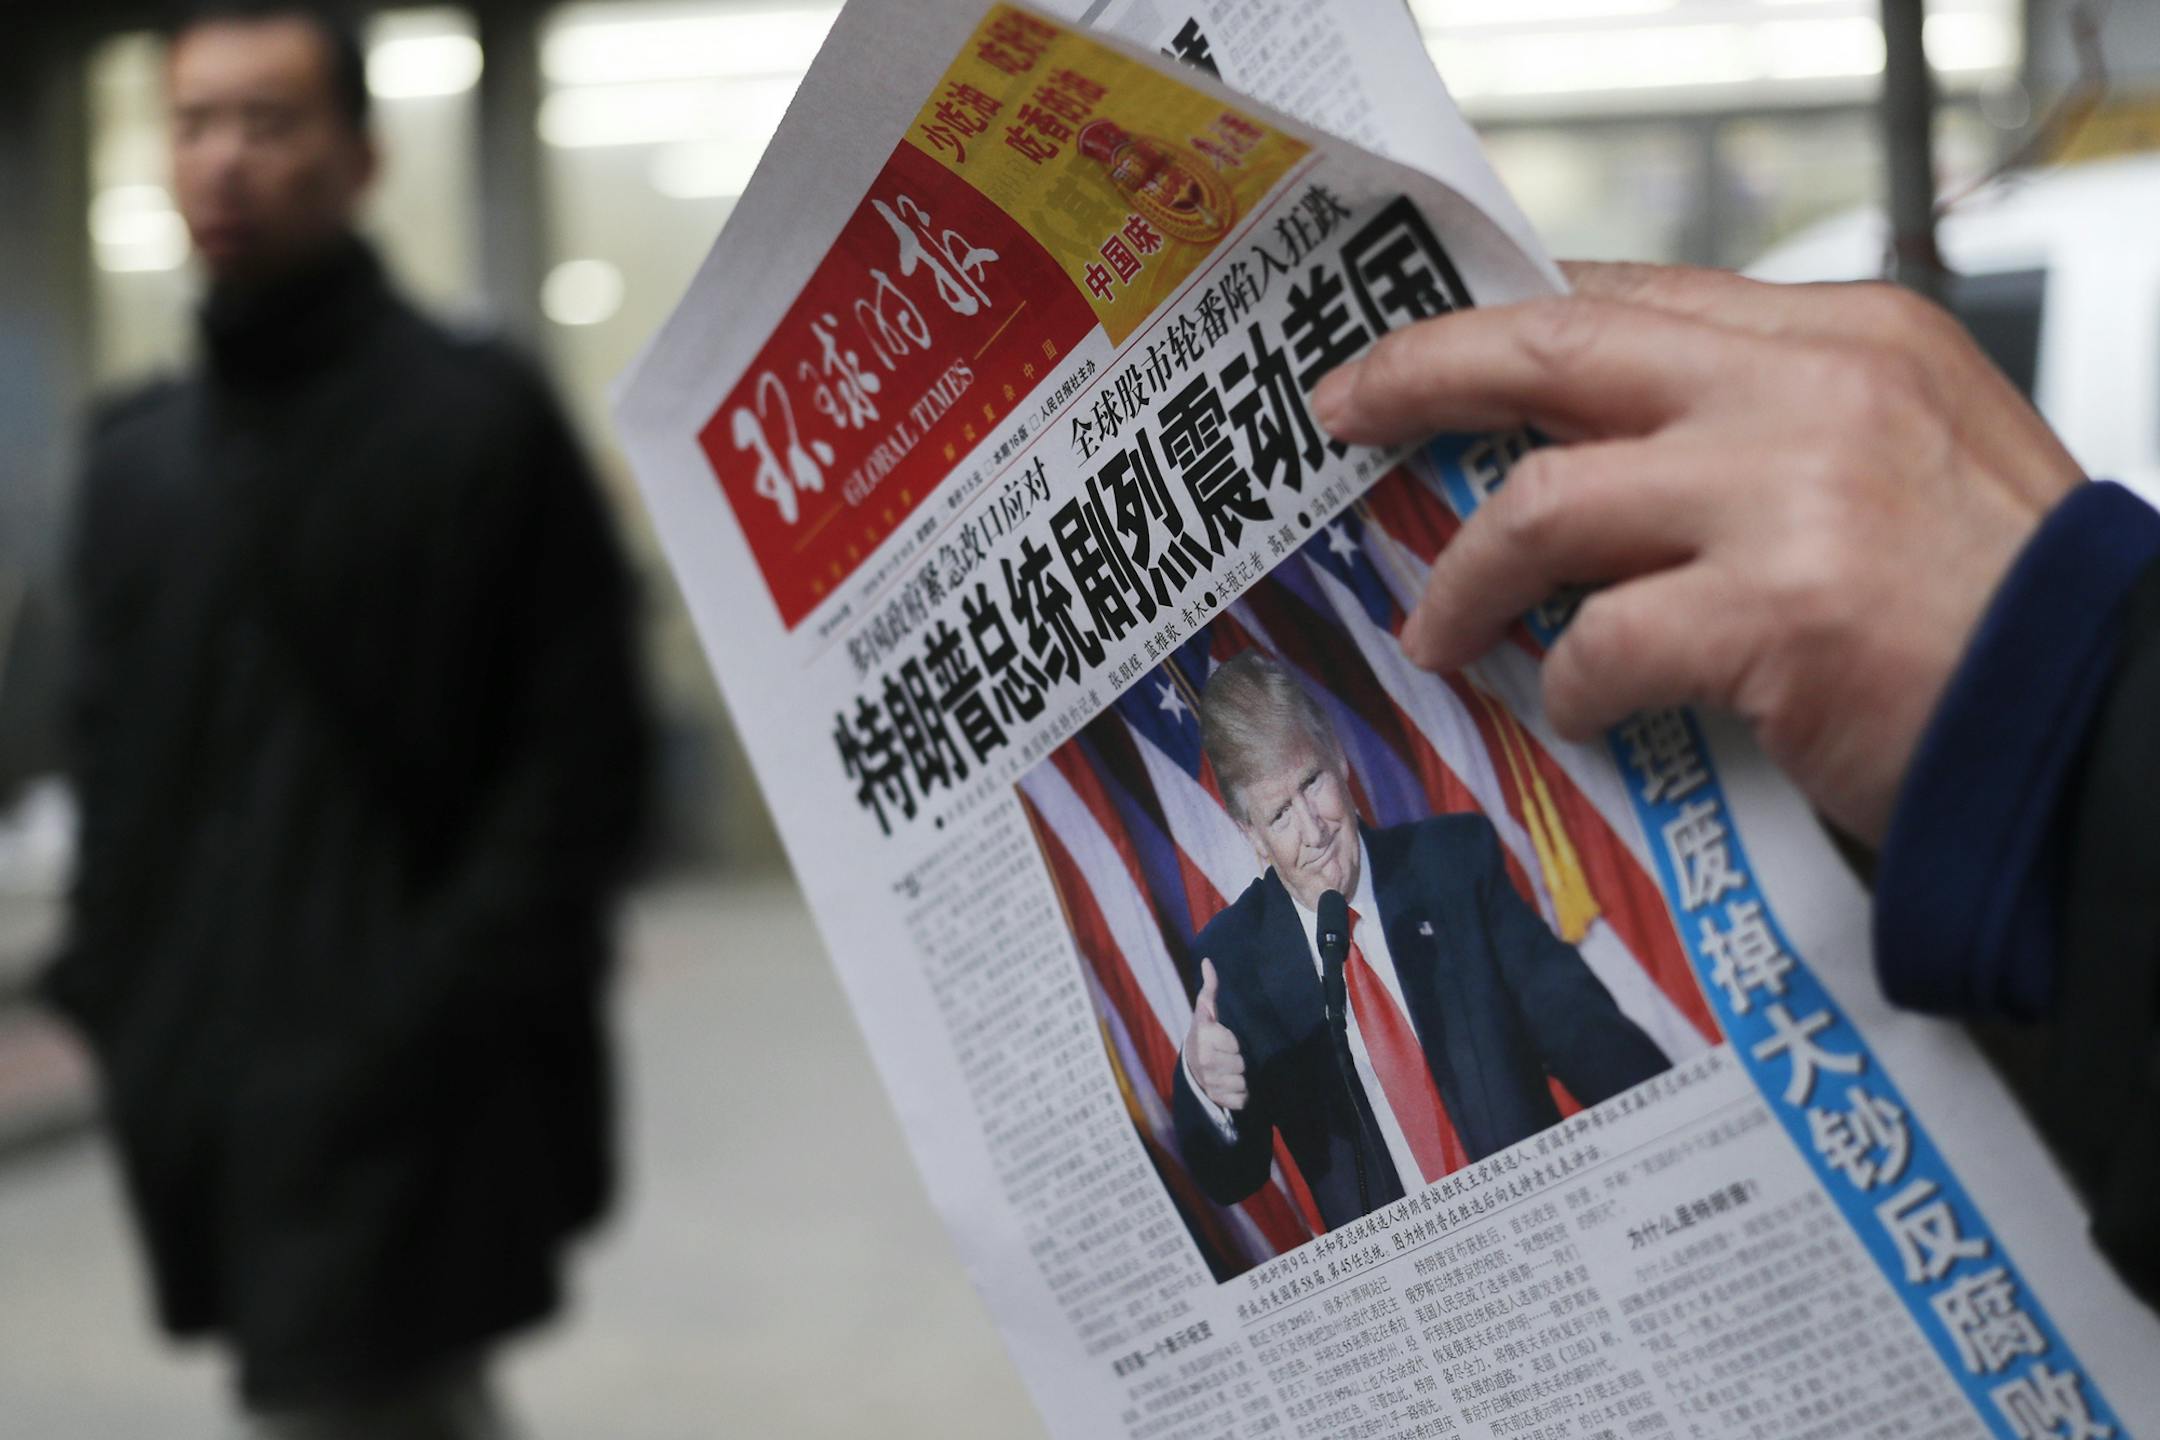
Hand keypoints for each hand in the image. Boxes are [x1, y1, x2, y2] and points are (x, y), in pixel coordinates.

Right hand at [1186, 958, 1246, 1111]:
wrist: (1189, 1063)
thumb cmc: (1203, 1032)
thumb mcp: (1205, 1010)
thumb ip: (1210, 988)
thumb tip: (1208, 961)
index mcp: (1204, 1039)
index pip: (1235, 1045)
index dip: (1234, 1042)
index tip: (1226, 1040)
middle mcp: (1204, 1062)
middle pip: (1241, 1065)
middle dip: (1239, 1061)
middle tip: (1229, 1056)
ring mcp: (1209, 1082)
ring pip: (1242, 1083)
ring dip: (1240, 1078)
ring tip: (1230, 1070)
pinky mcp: (1215, 1098)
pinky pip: (1240, 1100)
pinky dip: (1240, 1095)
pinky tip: (1231, 1085)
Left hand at [1310, 262, 2084, 843]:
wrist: (2101, 723)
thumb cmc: (1991, 610)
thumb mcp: (1896, 459)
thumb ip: (1759, 429)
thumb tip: (1598, 454)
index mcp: (1841, 339)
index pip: (1630, 298)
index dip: (1505, 322)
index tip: (1424, 354)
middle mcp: (1812, 388)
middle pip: (1558, 350)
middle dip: (1425, 373)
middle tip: (1344, 411)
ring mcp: (1794, 493)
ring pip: (1544, 504)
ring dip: (1467, 578)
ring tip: (1440, 633)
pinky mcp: (1779, 611)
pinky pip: (1602, 640)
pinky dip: (1569, 685)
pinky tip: (1580, 711)